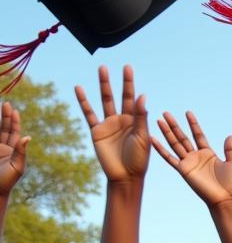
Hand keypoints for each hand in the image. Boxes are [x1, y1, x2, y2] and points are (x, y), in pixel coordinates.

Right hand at [0, 103, 29, 196]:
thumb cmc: (7, 181)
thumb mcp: (17, 167)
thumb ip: (21, 152)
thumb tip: (28, 137)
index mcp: (13, 151)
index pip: (13, 132)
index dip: (14, 121)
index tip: (14, 110)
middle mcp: (3, 148)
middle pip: (4, 128)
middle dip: (5, 116)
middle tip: (6, 103)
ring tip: (1, 107)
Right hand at [75, 65, 149, 183]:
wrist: (125, 176)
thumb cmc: (139, 160)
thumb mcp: (142, 137)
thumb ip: (141, 117)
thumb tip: (142, 96)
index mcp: (136, 121)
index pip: (133, 98)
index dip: (130, 83)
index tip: (128, 68)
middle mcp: (123, 120)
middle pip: (119, 96)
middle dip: (119, 81)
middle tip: (118, 65)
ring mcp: (109, 124)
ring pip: (104, 101)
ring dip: (103, 85)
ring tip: (102, 69)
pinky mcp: (97, 131)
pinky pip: (89, 114)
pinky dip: (84, 102)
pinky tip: (79, 89)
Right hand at [152, 111, 231, 206]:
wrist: (225, 199)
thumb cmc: (231, 184)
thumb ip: (230, 150)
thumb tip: (230, 136)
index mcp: (208, 154)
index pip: (198, 135)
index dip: (193, 124)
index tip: (187, 112)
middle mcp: (196, 157)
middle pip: (183, 137)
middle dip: (174, 125)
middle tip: (166, 113)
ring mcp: (188, 163)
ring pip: (175, 144)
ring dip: (167, 132)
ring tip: (159, 120)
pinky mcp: (183, 170)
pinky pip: (169, 158)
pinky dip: (160, 149)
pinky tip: (152, 139)